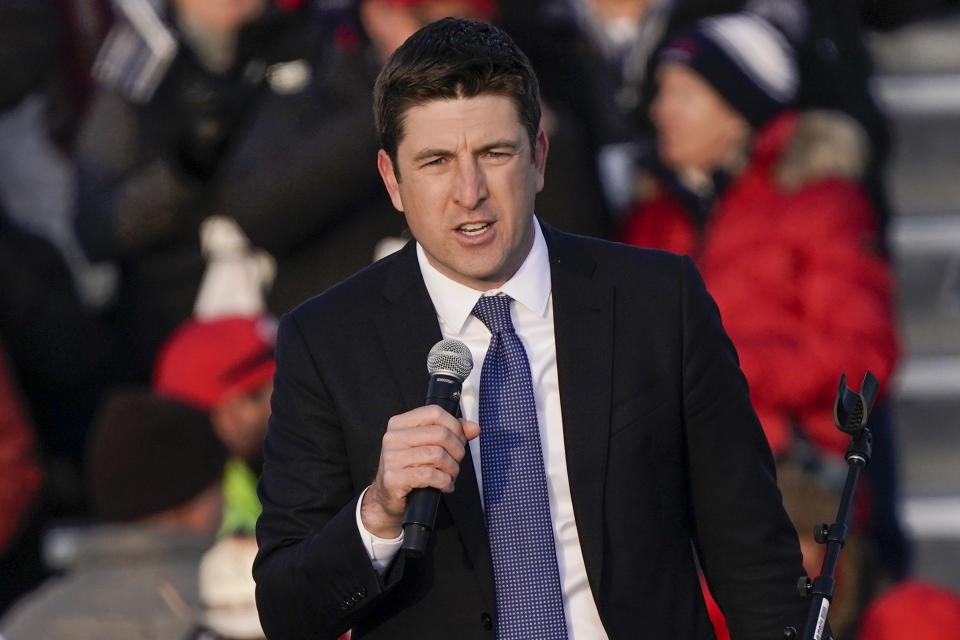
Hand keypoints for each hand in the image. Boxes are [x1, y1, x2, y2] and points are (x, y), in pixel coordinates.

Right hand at [360, 405, 479, 537]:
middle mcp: (393, 438)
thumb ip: (452, 433)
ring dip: (452, 468)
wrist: (388, 497)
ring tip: (450, 475)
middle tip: (456, 461)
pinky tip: (444, 485)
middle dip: (457, 450)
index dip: (454, 425)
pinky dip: (444, 481)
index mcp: (400, 423)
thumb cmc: (410, 469)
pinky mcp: (394, 478)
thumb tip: (474, 428)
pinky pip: (430, 475)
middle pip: (440, 434)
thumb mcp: (428, 446)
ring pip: (437, 455)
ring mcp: (391, 458)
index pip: (434, 412)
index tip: (460, 439)